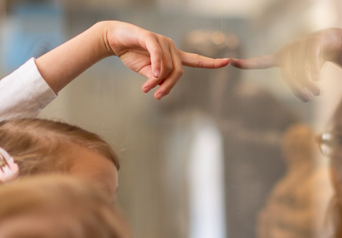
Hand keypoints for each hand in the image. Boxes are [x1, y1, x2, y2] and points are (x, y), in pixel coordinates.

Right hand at [101, 21, 229, 98]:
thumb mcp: (147, 72)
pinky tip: (153, 75)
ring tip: (145, 88)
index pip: (196, 59)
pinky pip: (158, 54)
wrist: (113, 40)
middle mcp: (171, 47)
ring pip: (168, 66)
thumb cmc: (132, 55)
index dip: (211, 62)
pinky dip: (157, 65)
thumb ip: (157, 79)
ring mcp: (161, 41)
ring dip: (157, 81)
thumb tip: (161, 85)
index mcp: (173, 55)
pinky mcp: (149, 37)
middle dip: (169, 86)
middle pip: (179, 72)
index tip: (227, 62)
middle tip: (157, 96)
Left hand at [231, 28, 341, 101]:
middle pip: (287, 73)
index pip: (262, 62)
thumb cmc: (315, 60)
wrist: (333, 42)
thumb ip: (303, 83)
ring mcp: (300, 44)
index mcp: (282, 57)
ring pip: (301, 67)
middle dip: (296, 88)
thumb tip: (304, 98)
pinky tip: (317, 78)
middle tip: (306, 100)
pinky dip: (314, 68)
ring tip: (317, 93)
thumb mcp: (307, 74)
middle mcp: (288, 50)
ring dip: (309, 82)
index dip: (247, 63)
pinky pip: (311, 57)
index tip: (231, 62)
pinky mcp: (313, 41)